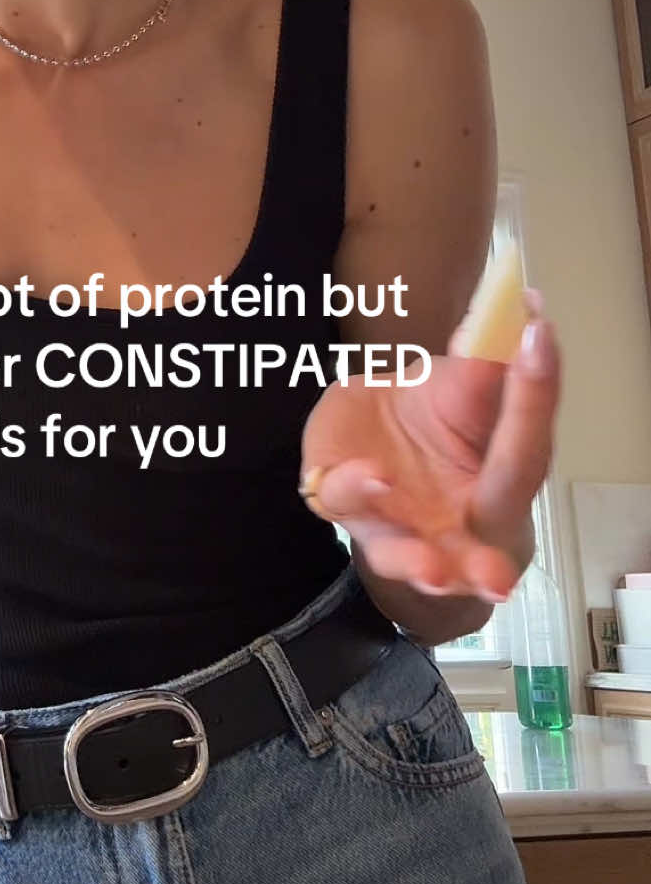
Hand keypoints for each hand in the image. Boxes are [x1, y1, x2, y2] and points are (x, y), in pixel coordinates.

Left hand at [299, 299, 559, 601]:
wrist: (373, 440)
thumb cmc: (438, 418)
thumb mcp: (466, 386)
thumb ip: (488, 361)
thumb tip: (519, 303)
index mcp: (505, 473)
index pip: (525, 444)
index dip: (536, 390)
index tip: (539, 332)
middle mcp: (463, 518)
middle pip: (478, 546)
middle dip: (489, 565)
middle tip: (499, 579)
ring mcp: (406, 525)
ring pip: (414, 557)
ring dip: (418, 563)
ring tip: (429, 567)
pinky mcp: (348, 508)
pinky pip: (345, 504)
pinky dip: (353, 490)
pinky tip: (367, 474)